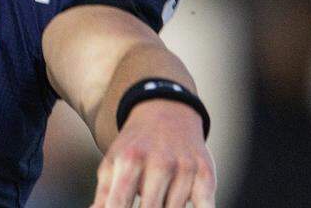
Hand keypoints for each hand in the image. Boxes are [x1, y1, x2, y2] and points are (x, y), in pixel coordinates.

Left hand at [92, 99, 215, 207]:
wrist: (166, 112)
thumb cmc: (135, 146)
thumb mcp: (113, 162)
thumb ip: (104, 193)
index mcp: (130, 159)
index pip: (119, 202)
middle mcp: (159, 162)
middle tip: (143, 204)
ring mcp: (185, 169)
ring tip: (157, 199)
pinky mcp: (206, 175)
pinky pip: (205, 207)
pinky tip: (179, 204)